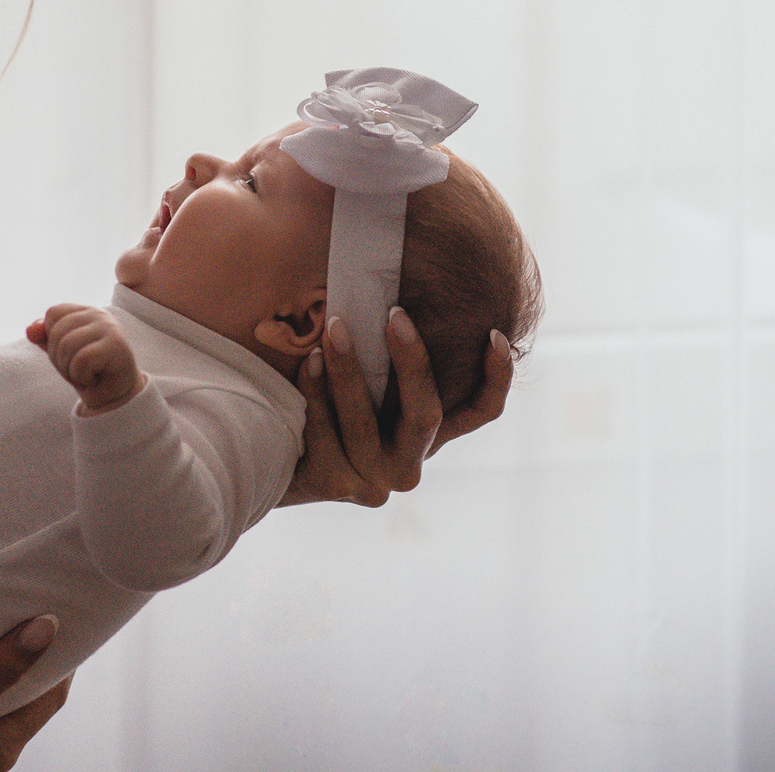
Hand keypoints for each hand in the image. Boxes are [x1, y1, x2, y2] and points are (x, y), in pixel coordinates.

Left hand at [29, 305, 144, 414]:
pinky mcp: (115, 347)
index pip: (53, 313)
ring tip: (85, 374)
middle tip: (77, 369)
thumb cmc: (88, 371)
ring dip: (70, 369)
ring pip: (67, 346)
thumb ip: (44, 338)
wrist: (114, 396)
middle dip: (59, 358)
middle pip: (57, 331)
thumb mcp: (60, 353)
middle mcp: (99, 315)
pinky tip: (93, 378)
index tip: (69, 353)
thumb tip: (30, 330)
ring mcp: (109, 329)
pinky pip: (81, 360)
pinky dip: (81, 376)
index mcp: (85, 311)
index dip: (51, 338)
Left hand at [282, 307, 513, 506]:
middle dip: (413, 362)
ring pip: (365, 425)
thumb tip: (401, 288)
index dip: (495, 379)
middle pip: (427, 415)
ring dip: (349, 371)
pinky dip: (317, 394)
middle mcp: (409, 462)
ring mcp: (373, 479)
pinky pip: (325, 436)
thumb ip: (391, 354)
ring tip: (334, 328)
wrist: (278, 457)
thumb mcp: (370, 379)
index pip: (480, 413)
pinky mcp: (334, 484)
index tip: (493, 334)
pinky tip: (309, 362)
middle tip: (394, 316)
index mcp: (428, 434)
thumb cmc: (332, 400)